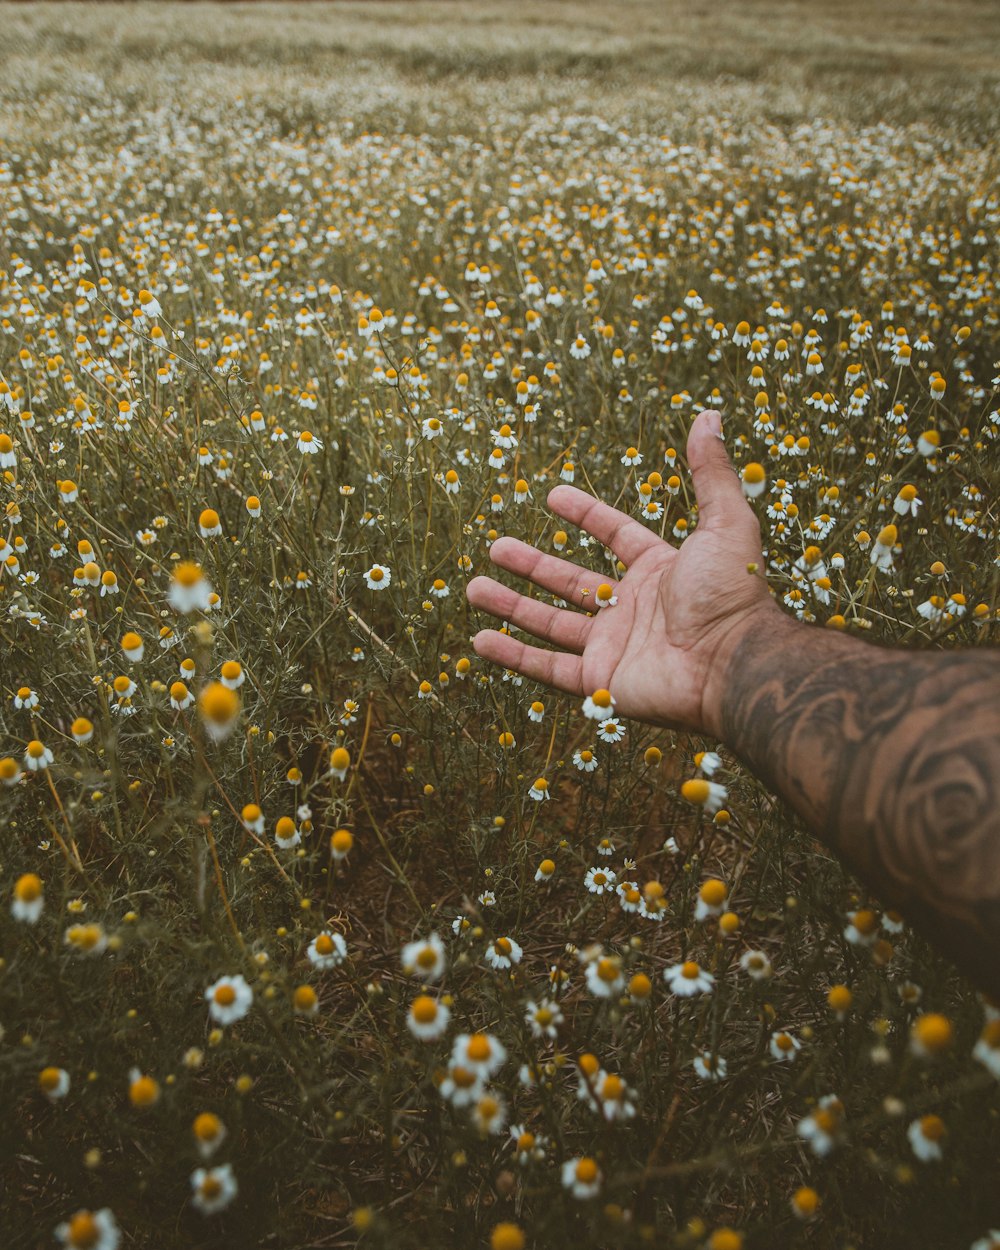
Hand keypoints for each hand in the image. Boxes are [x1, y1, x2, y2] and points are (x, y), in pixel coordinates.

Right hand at [466, 409, 779, 736]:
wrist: (732, 663)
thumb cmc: (731, 594)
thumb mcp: (725, 522)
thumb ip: (710, 472)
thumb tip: (709, 414)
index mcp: (659, 570)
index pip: (614, 535)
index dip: (585, 514)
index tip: (552, 495)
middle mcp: (632, 607)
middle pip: (569, 581)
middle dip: (531, 564)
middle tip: (496, 547)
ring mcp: (613, 646)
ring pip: (549, 622)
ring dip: (510, 606)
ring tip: (473, 587)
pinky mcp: (599, 681)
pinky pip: (547, 667)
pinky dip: (513, 656)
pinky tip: (481, 640)